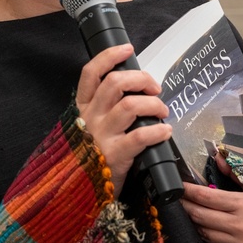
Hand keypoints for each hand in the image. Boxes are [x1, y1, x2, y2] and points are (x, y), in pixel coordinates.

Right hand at [75, 44, 173, 195]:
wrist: (77, 194)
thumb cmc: (92, 157)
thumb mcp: (90, 128)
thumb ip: (105, 110)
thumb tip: (136, 91)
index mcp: (82, 108)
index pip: (91, 73)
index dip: (110, 56)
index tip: (128, 49)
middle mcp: (89, 118)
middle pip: (116, 82)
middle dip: (141, 79)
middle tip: (155, 88)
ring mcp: (101, 136)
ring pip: (131, 105)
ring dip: (153, 104)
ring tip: (162, 112)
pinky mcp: (115, 156)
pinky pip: (141, 136)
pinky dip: (159, 131)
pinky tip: (165, 132)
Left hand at [181, 153, 242, 242]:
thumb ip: (235, 173)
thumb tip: (217, 157)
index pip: (207, 197)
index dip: (189, 191)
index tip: (180, 187)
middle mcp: (240, 227)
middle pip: (200, 216)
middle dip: (185, 207)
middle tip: (176, 200)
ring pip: (204, 234)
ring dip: (194, 224)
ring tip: (188, 215)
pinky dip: (206, 241)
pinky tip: (204, 231)